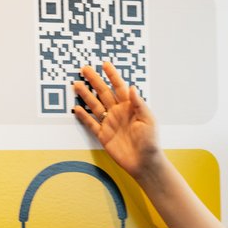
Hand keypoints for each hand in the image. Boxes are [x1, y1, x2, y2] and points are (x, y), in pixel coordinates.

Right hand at [72, 63, 162, 180]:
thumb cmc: (151, 142)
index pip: (119, 87)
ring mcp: (110, 123)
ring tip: (76, 85)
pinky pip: (91, 124)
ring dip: (86, 95)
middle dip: (94, 81)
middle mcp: (118, 112)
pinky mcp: (104, 136)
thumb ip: (139, 104)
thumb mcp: (148, 120)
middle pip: (104, 93)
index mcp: (130, 107)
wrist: (145, 163)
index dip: (112, 75)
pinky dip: (84, 117)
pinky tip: (77, 108)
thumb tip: (132, 87)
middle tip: (85, 69)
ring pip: (95, 105)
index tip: (105, 64)